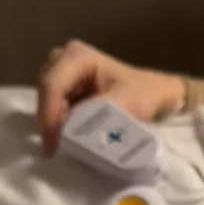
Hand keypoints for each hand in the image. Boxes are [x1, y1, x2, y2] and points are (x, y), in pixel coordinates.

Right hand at [37, 41, 185, 154]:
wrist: (157, 94)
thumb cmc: (145, 95)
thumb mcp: (125, 105)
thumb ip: (96, 116)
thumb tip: (70, 132)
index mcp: (79, 56)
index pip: (53, 85)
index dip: (49, 116)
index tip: (53, 146)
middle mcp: (66, 57)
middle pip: (45, 91)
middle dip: (50, 119)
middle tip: (57, 147)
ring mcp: (65, 70)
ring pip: (46, 98)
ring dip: (53, 121)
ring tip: (65, 142)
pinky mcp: (68, 85)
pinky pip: (54, 104)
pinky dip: (59, 120)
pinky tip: (69, 135)